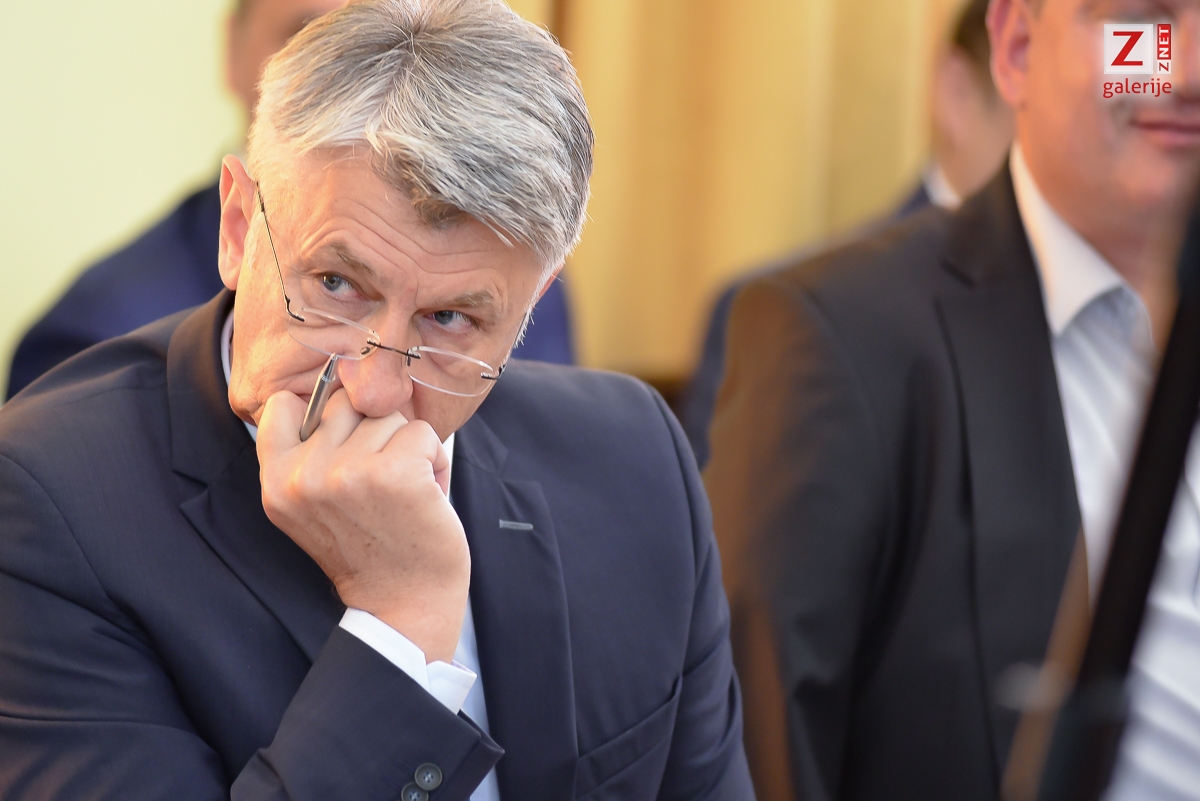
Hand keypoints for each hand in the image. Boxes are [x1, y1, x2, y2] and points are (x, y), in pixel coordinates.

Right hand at [257, 388, 468, 662]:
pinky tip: (425, 498)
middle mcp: (303, 476)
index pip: (285, 403)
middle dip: (375, 434)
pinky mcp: (393, 473)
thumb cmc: (371, 545)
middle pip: (347, 402)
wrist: (404, 604)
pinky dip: (435, 461)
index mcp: (275, 481)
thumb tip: (348, 367)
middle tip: (381, 486)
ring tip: (404, 495)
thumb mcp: (317, 500)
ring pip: (390, 416)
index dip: (323, 417)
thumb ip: (316, 444)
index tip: (344, 454)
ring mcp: (346, 473)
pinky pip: (424, 434)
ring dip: (409, 451)